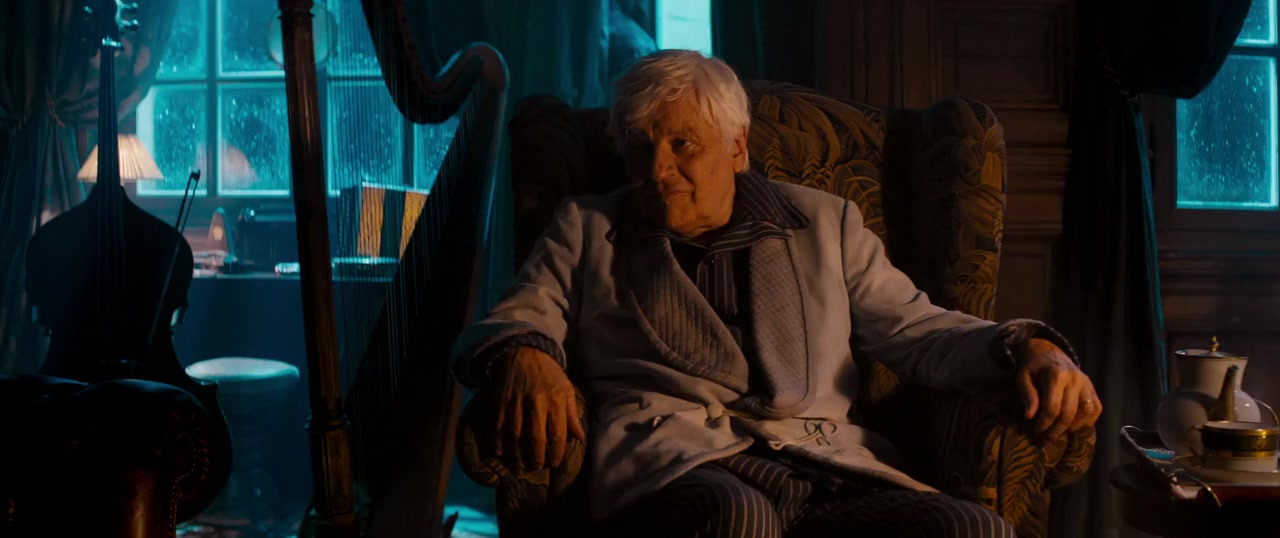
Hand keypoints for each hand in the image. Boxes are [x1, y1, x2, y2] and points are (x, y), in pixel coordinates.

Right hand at [493, 346, 585, 470]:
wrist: (523, 352)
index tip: (554, 463)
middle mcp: (536, 402)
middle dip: (537, 459)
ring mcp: (516, 402)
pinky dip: (497, 441)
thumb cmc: (549, 374)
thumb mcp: (566, 389)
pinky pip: (498, 426)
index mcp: (555, 400)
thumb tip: (580, 438)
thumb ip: (572, 415)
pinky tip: (500, 452)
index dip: (555, 454)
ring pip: (515, 436)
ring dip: (517, 455)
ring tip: (521, 465)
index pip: (557, 435)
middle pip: (535, 439)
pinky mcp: (500, 401)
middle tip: (537, 467)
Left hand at [1013, 338, 1100, 443]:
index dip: (1044, 424)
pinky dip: (1087, 421)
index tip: (1035, 433)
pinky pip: (1096, 409)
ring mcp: (1087, 383)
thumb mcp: (1023, 377)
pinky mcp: (1093, 388)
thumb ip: (1027, 395)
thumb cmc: (1034, 367)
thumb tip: (1030, 416)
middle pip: (1069, 413)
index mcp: (1057, 375)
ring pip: (1086, 412)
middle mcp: (1076, 379)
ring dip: (1072, 428)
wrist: (1049, 352)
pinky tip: (1072, 426)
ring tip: (1058, 433)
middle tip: (1044, 440)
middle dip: (1056, 431)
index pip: (1052, 407)